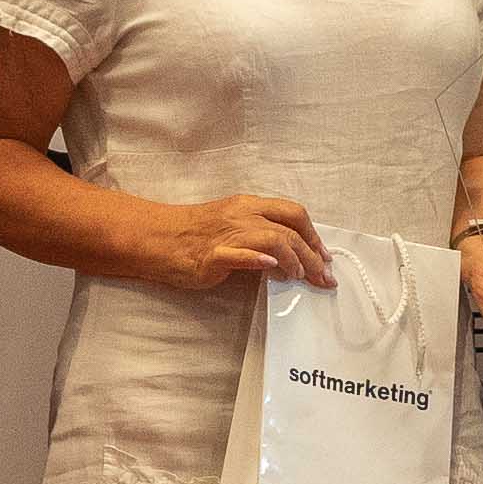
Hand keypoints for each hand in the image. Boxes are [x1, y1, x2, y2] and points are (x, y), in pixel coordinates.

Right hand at [159, 193, 331, 290]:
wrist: (157, 237)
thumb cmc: (195, 234)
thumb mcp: (232, 225)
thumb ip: (259, 234)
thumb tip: (290, 255)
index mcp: (249, 205)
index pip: (293, 213)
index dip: (314, 235)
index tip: (325, 257)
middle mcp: (242, 215)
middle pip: (290, 230)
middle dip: (312, 255)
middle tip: (324, 277)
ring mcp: (227, 234)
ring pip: (272, 239)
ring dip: (293, 259)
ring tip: (299, 277)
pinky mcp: (211, 255)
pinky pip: (238, 254)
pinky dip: (258, 259)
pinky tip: (272, 268)